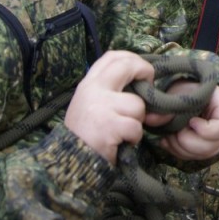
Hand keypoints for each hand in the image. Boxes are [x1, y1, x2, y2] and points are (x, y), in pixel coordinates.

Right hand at [64, 50, 153, 164]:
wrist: (68, 162)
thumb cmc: (87, 134)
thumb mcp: (94, 106)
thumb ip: (115, 93)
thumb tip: (150, 87)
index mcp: (88, 84)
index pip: (112, 57)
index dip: (133, 59)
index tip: (142, 71)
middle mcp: (92, 90)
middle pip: (127, 66)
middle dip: (145, 73)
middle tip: (149, 88)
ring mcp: (100, 107)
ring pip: (138, 105)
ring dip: (137, 121)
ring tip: (122, 130)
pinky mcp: (108, 126)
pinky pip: (136, 127)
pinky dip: (133, 137)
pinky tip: (120, 142)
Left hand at [149, 83, 218, 160]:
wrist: (192, 96)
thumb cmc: (192, 90)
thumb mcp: (183, 90)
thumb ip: (170, 104)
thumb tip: (150, 119)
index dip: (205, 129)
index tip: (191, 120)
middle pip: (208, 147)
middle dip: (185, 139)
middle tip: (175, 127)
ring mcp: (216, 145)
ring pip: (198, 156)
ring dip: (178, 145)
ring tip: (169, 131)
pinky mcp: (203, 152)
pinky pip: (190, 158)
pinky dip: (175, 150)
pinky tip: (169, 137)